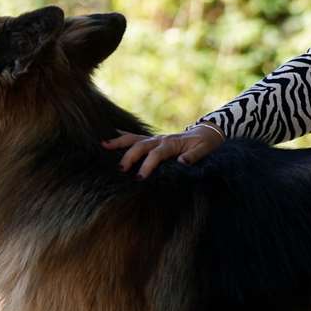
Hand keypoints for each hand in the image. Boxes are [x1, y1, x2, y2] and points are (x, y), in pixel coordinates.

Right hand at [101, 124, 222, 178]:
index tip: (140, 177)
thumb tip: (182, 163)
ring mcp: (155, 139)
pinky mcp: (152, 140)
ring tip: (104, 146)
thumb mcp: (204, 150)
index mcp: (172, 144)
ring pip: (134, 139)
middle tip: (121, 169)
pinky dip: (122, 136)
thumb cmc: (205, 144)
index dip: (147, 165)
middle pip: (141, 146)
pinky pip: (135, 137)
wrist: (206, 133)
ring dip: (119, 143)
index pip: (156, 154)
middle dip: (130, 156)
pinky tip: (108, 138)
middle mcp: (160, 139)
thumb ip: (194, 157)